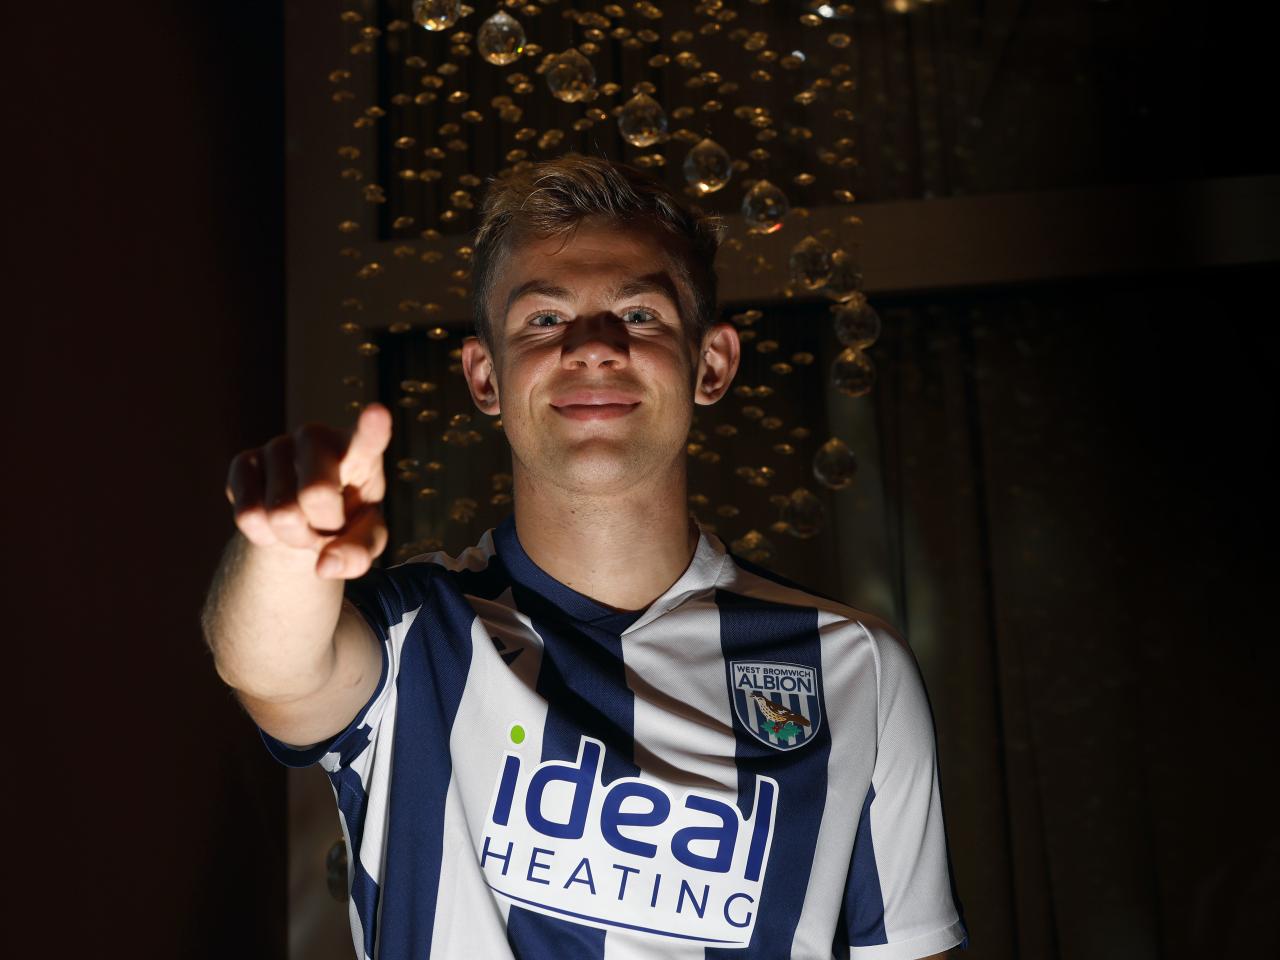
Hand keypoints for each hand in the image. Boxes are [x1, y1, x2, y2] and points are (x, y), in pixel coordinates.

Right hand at [225, 403, 391, 578]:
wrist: (304, 515)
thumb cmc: (345, 519)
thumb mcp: (364, 539)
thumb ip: (358, 554)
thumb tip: (325, 567)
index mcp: (359, 451)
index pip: (367, 439)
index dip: (371, 428)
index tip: (377, 413)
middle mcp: (317, 437)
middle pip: (316, 494)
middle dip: (320, 529)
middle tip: (325, 529)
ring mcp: (278, 445)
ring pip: (280, 513)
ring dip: (293, 538)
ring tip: (303, 526)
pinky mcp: (243, 461)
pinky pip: (248, 515)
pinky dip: (264, 536)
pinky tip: (273, 523)